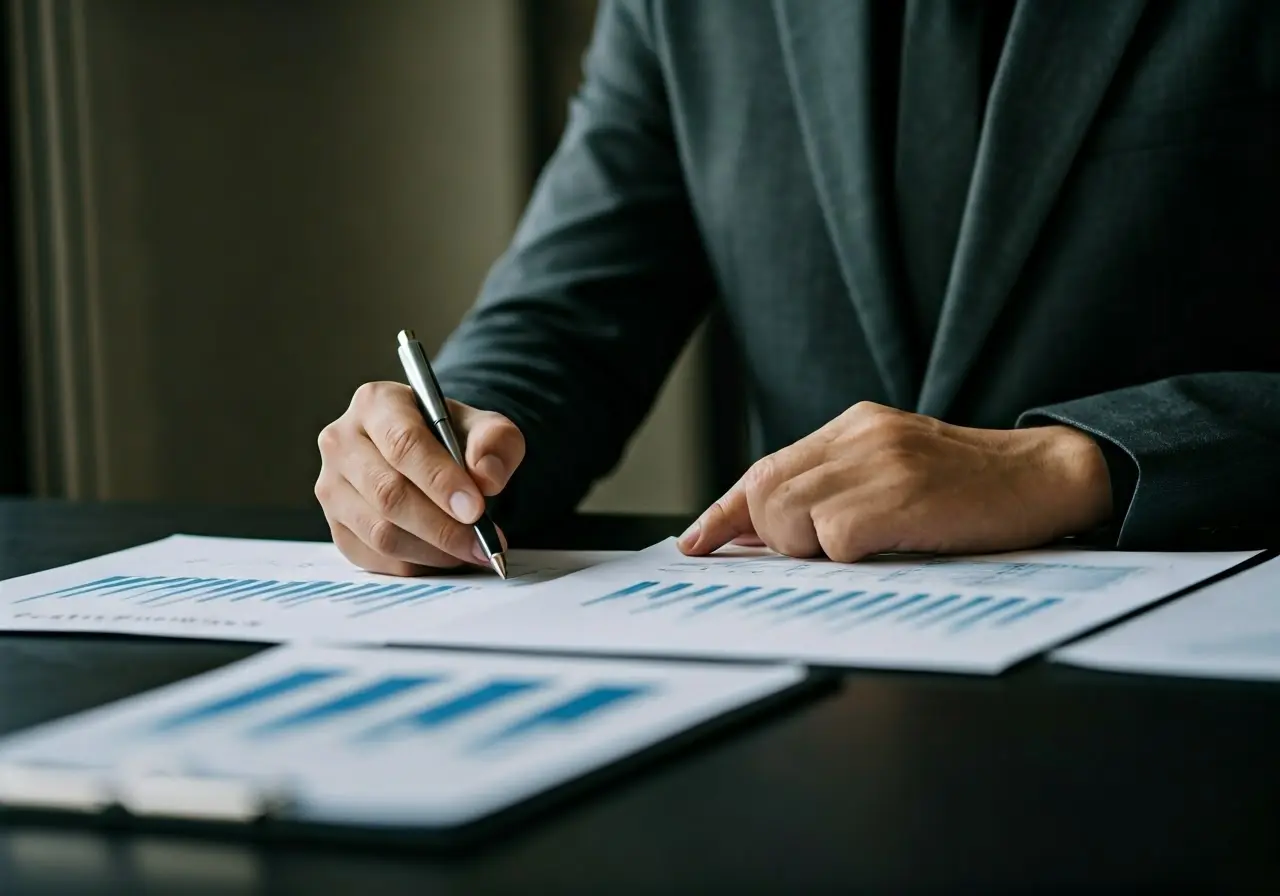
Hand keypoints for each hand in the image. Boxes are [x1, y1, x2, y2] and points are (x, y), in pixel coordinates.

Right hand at [315, 382, 524, 574]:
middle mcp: (342, 442)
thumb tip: (487, 477)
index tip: (475, 509)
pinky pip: (375, 557)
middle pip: (388, 493)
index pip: (403, 443)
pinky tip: (445, 557)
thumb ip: (495, 441)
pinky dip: (416, 564)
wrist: (428, 455)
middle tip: (481, 542)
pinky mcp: (336, 526)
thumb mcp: (484, 427)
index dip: (440, 480)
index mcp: (376, 403)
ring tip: (470, 550)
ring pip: (380, 532)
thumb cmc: (452, 437)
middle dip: (442, 526)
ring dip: (432, 550)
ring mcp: (332, 487)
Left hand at [678, 402, 1111, 561]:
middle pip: (763, 492)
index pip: (763, 468)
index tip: (695, 543)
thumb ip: (835, 489)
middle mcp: (859, 436)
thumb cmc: (971, 490)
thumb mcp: (896, 472)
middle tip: (811, 555)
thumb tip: (766, 535)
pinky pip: (834, 538)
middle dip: (768, 537)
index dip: (723, 511)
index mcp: (853, 427)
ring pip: (787, 515)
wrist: (1049, 476)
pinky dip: (845, 557)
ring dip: (807, 549)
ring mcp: (880, 463)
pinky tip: (885, 551)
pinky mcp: (902, 496)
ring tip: (862, 549)